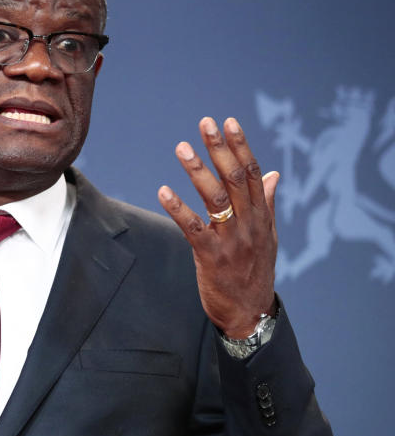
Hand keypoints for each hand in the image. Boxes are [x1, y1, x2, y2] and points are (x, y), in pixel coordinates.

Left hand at [158, 117, 278, 338]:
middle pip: (235, 179)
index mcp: (261, 216)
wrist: (251, 313)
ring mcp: (231, 240)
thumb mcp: (267, 235)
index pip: (252, 173)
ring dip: (197, 171)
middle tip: (205, 123)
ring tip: (182, 147)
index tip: (228, 122)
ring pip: (215, 199)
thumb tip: (272, 173)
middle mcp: (249, 224)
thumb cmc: (255, 270)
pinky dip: (178, 208)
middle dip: (220, 149)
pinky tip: (163, 191)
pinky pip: (193, 228)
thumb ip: (266, 203)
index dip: (240, 146)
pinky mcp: (212, 257)